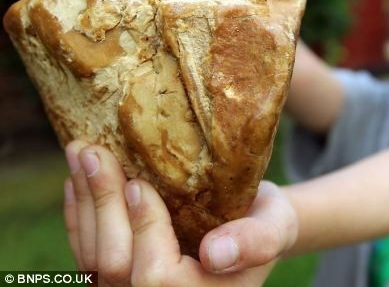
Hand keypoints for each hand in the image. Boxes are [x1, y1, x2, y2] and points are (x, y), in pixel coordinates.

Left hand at [63, 140, 297, 285]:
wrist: (253, 225)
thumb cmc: (267, 221)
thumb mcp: (276, 225)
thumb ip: (256, 241)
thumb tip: (214, 254)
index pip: (157, 277)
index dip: (144, 230)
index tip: (140, 184)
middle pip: (114, 266)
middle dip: (102, 205)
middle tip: (94, 152)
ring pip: (93, 260)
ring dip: (85, 202)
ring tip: (81, 153)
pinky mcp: (121, 278)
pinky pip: (87, 255)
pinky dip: (79, 215)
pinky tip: (76, 181)